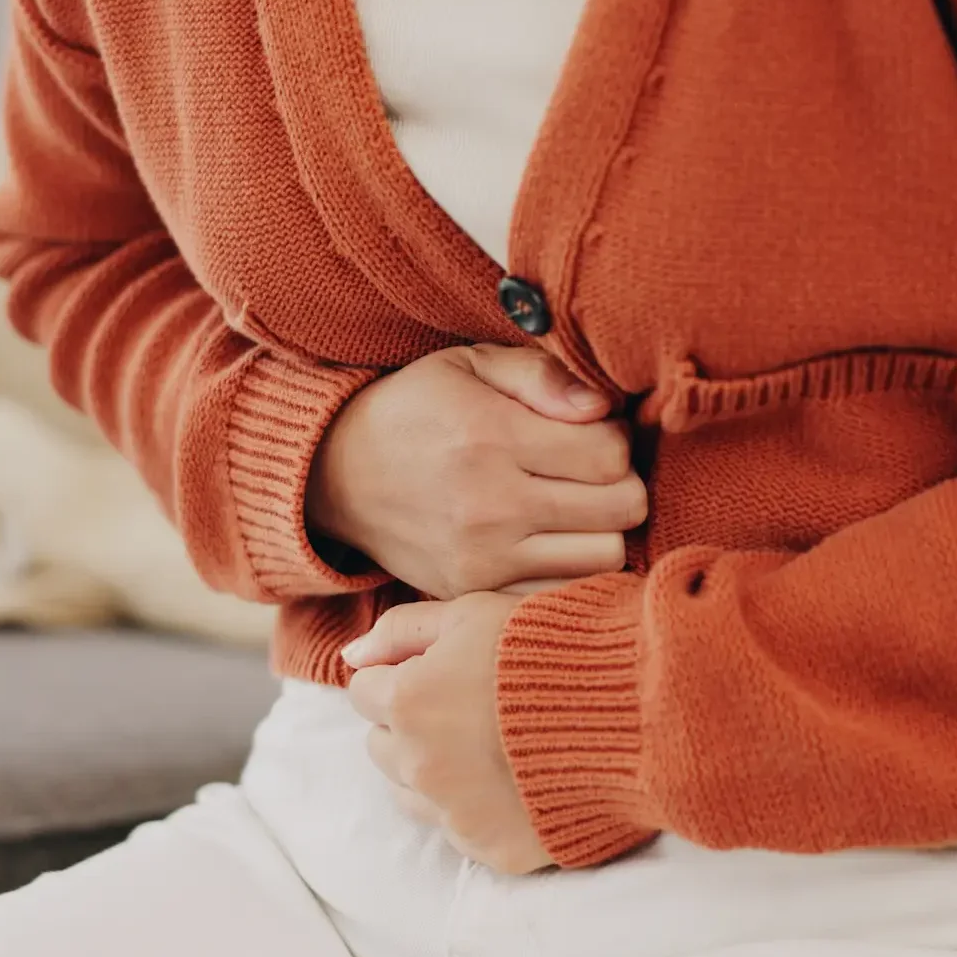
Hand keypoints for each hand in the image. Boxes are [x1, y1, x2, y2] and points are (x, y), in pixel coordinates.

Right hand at [307, 345, 645, 598]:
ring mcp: (482, 559)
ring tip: (576, 507)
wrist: (336, 476)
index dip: (618, 438)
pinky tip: (553, 542)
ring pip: (603, 558)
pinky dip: (570, 570)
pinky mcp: (473, 592)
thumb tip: (603, 408)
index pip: (611, 454)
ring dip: (603, 531)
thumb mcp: (469, 364)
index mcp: (490, 437)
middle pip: (621, 509)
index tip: (594, 432)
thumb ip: (540, 376)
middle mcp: (489, 505)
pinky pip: (561, 592)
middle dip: (621, 484)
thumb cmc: (416, 409)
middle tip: (593, 472)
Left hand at [343, 596, 550, 873]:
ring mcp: (456, 814)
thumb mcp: (477, 611)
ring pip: (411, 793)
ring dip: (435, 769)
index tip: (444, 670)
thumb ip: (404, 629)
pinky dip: (478, 806)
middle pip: (381, 747)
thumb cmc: (557, 647)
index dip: (402, 675)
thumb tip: (351, 655)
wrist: (636, 709)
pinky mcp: (493, 849)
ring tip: (493, 743)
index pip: (365, 693)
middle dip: (410, 725)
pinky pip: (461, 829)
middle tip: (469, 706)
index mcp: (408, 701)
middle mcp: (420, 766)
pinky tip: (518, 777)